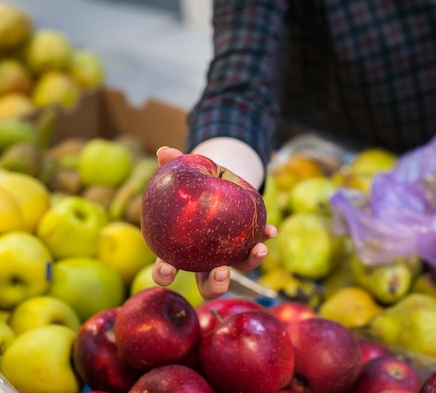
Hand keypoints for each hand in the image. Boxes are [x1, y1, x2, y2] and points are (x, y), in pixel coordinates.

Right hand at [150, 146, 277, 299]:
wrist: (216, 184)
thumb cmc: (193, 184)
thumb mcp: (184, 173)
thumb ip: (173, 164)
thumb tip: (164, 151)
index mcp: (180, 250)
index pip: (167, 267)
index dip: (164, 273)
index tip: (166, 270)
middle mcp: (206, 261)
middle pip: (208, 284)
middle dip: (216, 284)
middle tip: (221, 273)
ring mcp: (228, 256)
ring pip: (238, 270)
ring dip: (249, 263)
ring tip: (258, 251)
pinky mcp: (247, 245)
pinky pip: (256, 246)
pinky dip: (264, 239)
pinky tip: (271, 231)